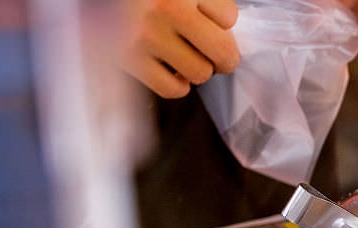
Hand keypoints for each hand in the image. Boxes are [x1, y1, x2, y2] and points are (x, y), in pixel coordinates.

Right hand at [122, 0, 240, 97]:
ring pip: (200, 73)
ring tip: (185, 58)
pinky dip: (177, 85)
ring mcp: (146, 36)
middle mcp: (166, 9)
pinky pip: (172, 88)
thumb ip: (199, 2)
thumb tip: (226, 32)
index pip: (229, 18)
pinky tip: (171, 72)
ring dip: (197, 70)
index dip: (223, 23)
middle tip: (217, 57)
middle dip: (224, 58)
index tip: (210, 22)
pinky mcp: (127, 58)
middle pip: (223, 52)